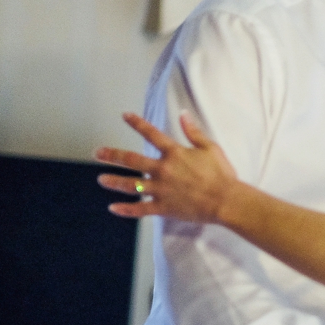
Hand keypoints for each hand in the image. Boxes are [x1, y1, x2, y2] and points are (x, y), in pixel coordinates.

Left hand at [95, 112, 237, 222]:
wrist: (226, 200)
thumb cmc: (221, 174)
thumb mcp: (209, 148)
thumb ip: (193, 131)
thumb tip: (183, 113)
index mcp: (174, 153)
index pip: (151, 133)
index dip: (137, 123)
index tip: (124, 116)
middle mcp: (163, 170)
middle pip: (132, 160)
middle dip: (113, 156)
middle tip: (97, 153)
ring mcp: (161, 190)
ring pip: (131, 185)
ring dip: (114, 181)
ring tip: (101, 179)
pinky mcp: (163, 207)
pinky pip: (140, 210)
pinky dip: (126, 210)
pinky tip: (113, 208)